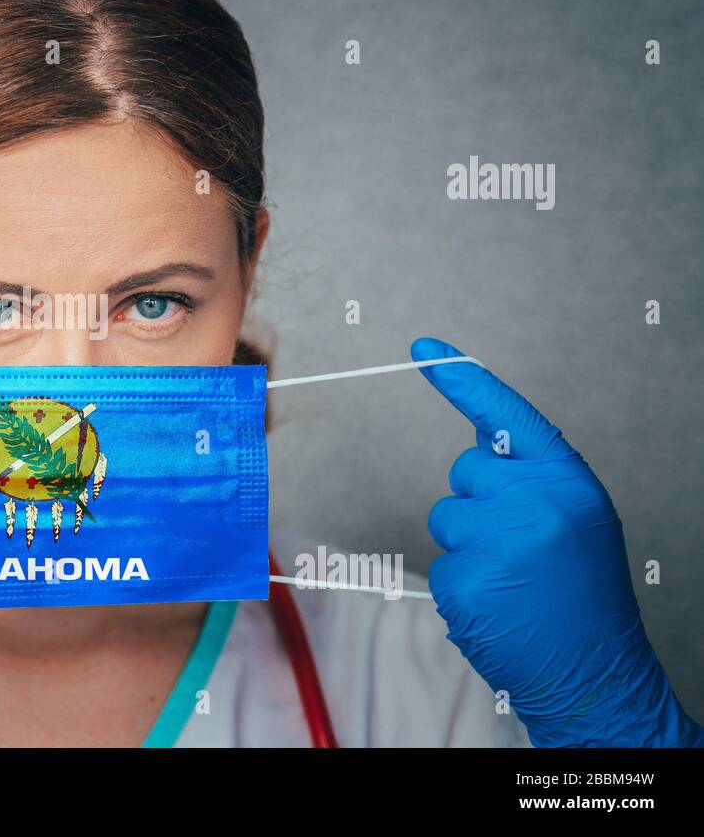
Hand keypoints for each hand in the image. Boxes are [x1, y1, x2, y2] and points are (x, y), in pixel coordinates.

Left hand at [412, 337, 701, 747]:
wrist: (597, 673)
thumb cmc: (583, 593)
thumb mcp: (575, 519)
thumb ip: (530, 478)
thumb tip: (477, 439)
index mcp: (566, 481)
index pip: (506, 416)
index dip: (462, 379)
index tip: (423, 347)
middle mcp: (534, 503)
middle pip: (464, 472)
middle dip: (479, 503)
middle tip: (520, 548)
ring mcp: (497, 542)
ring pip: (446, 518)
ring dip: (468, 546)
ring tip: (512, 581)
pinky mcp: (466, 581)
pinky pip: (440, 564)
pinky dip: (461, 586)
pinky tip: (498, 606)